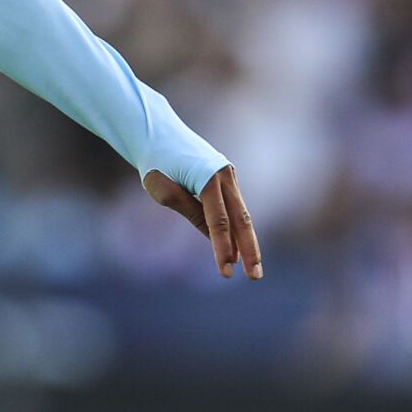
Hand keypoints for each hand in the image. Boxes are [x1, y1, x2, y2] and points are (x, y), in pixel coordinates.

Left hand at [143, 165, 261, 279]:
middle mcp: (225, 175)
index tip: (226, 273)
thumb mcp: (164, 191)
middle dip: (249, 249)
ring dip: (246, 241)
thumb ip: (191, 212)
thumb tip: (214, 238)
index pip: (218, 221)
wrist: (157, 134)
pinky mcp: (225, 180)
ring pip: (241, 214)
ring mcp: (228, 176)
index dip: (223, 248)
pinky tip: (239, 250)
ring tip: (252, 269)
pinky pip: (234, 208)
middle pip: (241, 219)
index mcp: (208, 176)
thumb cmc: (156, 163)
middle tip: (255, 277)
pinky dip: (236, 228)